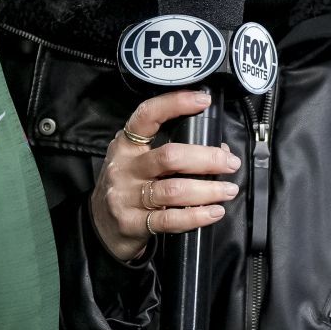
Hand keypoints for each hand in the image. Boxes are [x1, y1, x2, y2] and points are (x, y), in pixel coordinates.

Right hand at [90, 89, 240, 262]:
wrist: (100, 228)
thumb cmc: (127, 189)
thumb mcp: (137, 163)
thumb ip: (170, 153)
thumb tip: (218, 151)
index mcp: (126, 145)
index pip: (147, 116)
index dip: (175, 104)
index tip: (202, 101)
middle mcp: (124, 167)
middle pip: (170, 156)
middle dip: (207, 159)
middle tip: (230, 163)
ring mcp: (126, 196)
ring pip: (175, 190)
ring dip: (209, 190)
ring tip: (228, 190)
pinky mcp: (132, 223)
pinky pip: (170, 219)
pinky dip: (197, 216)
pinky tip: (213, 212)